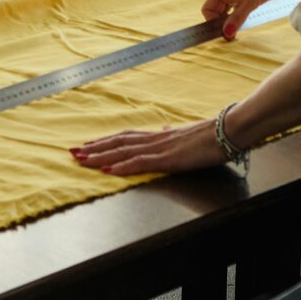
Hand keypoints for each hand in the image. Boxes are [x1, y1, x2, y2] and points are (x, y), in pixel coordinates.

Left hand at [71, 119, 225, 176]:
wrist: (228, 131)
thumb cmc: (212, 134)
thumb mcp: (187, 133)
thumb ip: (172, 133)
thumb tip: (164, 128)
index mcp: (159, 135)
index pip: (125, 137)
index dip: (105, 141)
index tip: (87, 144)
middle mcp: (155, 139)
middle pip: (117, 143)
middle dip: (94, 148)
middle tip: (72, 152)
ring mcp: (160, 148)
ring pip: (123, 152)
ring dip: (100, 157)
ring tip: (81, 160)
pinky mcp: (168, 159)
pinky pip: (140, 163)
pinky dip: (122, 167)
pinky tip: (108, 171)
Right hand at [203, 0, 280, 40]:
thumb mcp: (252, 1)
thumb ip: (238, 17)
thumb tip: (226, 33)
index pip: (208, 9)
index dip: (213, 22)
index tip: (225, 33)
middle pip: (216, 9)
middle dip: (222, 23)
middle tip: (233, 36)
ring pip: (226, 8)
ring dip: (230, 19)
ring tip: (239, 29)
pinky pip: (235, 4)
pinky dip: (238, 13)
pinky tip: (245, 19)